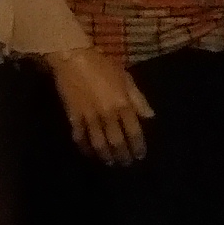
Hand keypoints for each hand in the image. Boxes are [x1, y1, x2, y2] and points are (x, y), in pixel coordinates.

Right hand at [47, 47, 152, 164]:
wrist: (73, 60)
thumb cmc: (103, 66)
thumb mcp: (126, 79)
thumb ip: (139, 99)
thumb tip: (150, 117)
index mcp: (123, 104)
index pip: (134, 131)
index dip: (138, 146)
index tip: (140, 156)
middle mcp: (108, 114)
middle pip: (117, 141)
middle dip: (122, 155)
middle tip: (125, 164)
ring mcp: (89, 117)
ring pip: (98, 143)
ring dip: (104, 156)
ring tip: (109, 163)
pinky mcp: (73, 117)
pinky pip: (80, 137)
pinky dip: (84, 147)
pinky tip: (89, 153)